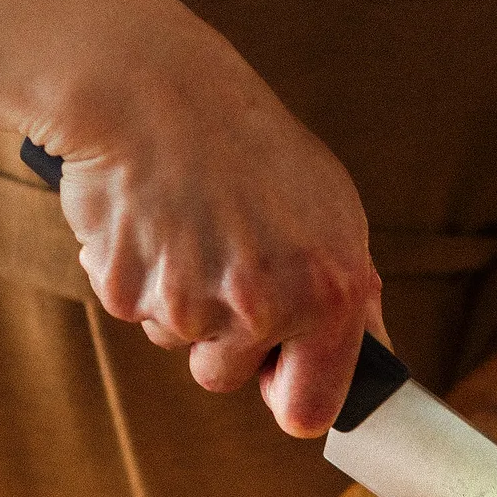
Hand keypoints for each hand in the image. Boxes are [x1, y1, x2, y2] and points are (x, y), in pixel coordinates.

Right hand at [38, 0, 384, 437]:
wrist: (149, 86)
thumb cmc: (245, 141)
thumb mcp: (329, 206)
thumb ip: (347, 290)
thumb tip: (369, 355)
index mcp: (330, 291)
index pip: (309, 410)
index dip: (288, 394)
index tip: (277, 376)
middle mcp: (264, 306)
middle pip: (226, 379)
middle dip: (219, 337)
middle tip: (220, 256)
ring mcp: (190, 304)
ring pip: (179, 341)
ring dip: (177, 297)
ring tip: (186, 222)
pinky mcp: (127, 292)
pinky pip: (132, 309)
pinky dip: (134, 271)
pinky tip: (147, 216)